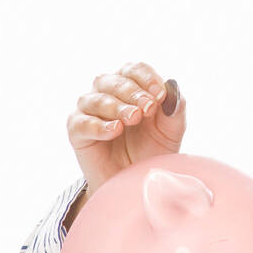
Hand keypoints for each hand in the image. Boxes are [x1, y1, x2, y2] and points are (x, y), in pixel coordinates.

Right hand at [66, 60, 186, 201]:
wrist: (135, 182)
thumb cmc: (153, 150)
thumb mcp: (172, 130)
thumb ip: (175, 108)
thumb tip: (173, 86)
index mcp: (131, 86)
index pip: (135, 69)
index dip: (147, 78)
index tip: (160, 95)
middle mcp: (107, 92)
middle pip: (114, 81)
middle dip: (133, 93)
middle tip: (148, 108)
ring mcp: (89, 111)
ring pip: (96, 98)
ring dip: (116, 106)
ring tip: (133, 118)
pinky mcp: (77, 131)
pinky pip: (81, 123)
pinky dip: (98, 125)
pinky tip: (114, 130)